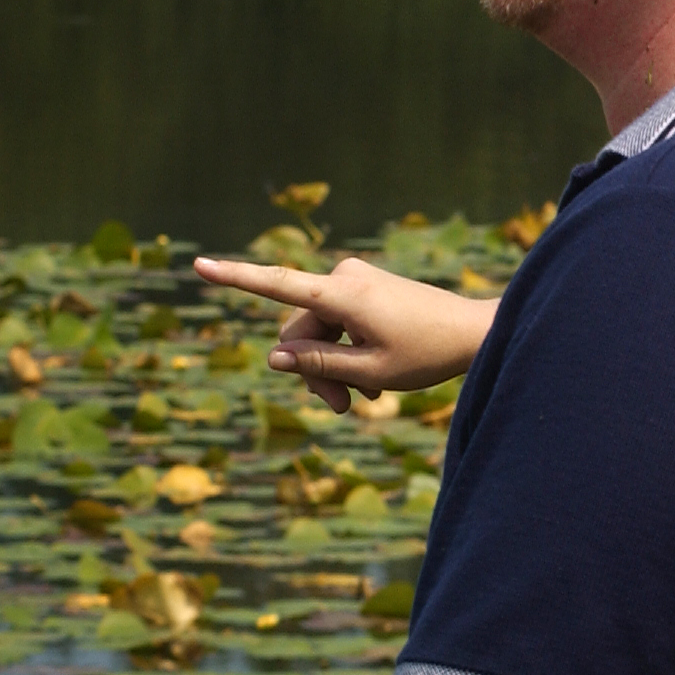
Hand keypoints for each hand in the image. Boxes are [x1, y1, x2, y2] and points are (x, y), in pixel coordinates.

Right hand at [193, 255, 496, 413]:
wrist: (476, 333)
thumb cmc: (428, 353)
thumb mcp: (370, 371)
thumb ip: (318, 365)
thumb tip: (274, 357)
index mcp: (342, 295)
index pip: (277, 285)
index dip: (234, 278)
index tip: (198, 265)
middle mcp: (343, 279)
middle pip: (300, 332)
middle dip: (312, 371)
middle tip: (340, 409)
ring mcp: (355, 283)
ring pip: (318, 334)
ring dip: (332, 368)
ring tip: (363, 399)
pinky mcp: (365, 291)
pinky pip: (338, 326)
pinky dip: (347, 353)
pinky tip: (371, 380)